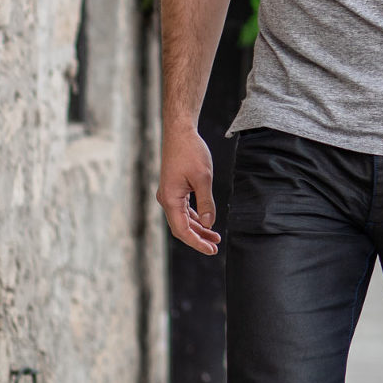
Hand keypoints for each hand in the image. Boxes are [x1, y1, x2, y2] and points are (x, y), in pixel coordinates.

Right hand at [157, 128, 219, 254]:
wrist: (180, 133)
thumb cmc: (191, 152)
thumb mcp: (203, 178)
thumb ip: (206, 202)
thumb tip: (209, 223)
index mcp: (170, 199)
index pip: (182, 230)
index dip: (196, 242)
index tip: (211, 250)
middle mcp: (167, 199)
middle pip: (182, 227)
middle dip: (198, 238)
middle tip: (215, 247)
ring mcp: (170, 195)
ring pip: (184, 219)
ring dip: (198, 229)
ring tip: (215, 237)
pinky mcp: (175, 189)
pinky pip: (184, 209)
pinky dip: (196, 217)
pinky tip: (207, 222)